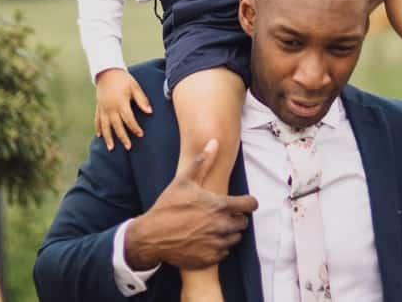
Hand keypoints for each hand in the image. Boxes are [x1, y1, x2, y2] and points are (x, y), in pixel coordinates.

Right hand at [94, 68, 152, 150]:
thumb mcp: (135, 87)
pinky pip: (97, 120)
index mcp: (121, 103)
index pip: (129, 119)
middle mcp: (111, 108)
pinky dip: (98, 128)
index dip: (135, 128)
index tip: (140, 134)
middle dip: (123, 137)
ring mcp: (103, 108)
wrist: (107, 71)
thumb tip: (150, 112)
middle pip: (117, 126)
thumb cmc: (124, 79)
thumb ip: (142, 100)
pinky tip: (99, 136)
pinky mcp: (98, 107)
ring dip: (108, 138)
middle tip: (128, 147)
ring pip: (105, 126)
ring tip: (111, 148)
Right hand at [124, 139, 258, 270]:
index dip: (249, 203)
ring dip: (228, 233)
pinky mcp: (210, 258)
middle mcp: (221, 226)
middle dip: (236, 218)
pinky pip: (224, 252)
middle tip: (221, 215)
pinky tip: (206, 239)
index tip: (245, 203)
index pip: (250, 205)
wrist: (152, 236)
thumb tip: (214, 142)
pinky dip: (218, 247)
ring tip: (212, 227)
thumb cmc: (168, 206)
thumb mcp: (183, 181)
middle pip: (243, 223)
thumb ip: (203, 162)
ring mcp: (216, 244)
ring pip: (235, 238)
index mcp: (219, 206)